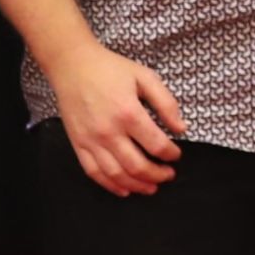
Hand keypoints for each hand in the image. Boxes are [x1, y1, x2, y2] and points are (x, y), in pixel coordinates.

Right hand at [46, 41, 185, 194]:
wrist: (72, 65)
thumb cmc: (111, 69)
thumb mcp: (145, 77)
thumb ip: (166, 103)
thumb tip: (182, 129)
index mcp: (128, 113)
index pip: (156, 145)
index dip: (171, 154)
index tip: (176, 154)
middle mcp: (108, 131)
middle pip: (137, 166)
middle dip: (158, 175)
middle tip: (168, 175)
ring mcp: (91, 140)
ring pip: (116, 174)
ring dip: (137, 185)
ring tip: (152, 187)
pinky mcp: (78, 144)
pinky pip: (94, 172)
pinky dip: (110, 185)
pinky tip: (124, 190)